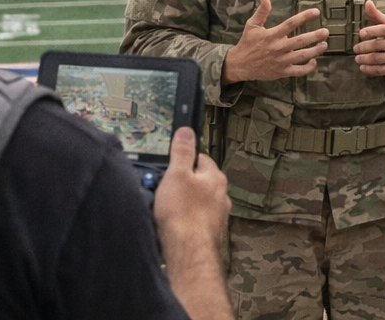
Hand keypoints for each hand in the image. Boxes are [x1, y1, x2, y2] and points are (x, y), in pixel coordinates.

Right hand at [155, 127, 233, 319]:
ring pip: (197, 204)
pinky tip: (171, 227)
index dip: (184, 161)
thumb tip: (187, 131)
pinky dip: (184, 222)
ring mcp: (217, 217)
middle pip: (199, 183)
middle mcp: (221, 196)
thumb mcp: (177, 174)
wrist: (188, 253)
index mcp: (215, 178)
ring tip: (164, 210)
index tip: (171, 166)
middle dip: (182, 185)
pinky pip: (194, 222)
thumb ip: (182, 152)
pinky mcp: (209, 234)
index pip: (201, 159)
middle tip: (163, 190)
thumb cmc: (183, 213)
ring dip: (182, 205)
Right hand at [222, 0, 328, 84]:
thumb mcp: (252, 25)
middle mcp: (278, 48)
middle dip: (315, 36)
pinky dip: (308, 67)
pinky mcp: (282, 72)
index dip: (304, 17)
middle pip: (300, 41)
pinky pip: (298, 71)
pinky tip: (314, 61)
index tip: (316, 12)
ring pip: (302, 56)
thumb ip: (261, 11)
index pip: (290, 24)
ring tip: (324, 44)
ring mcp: (281, 61)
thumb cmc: (247, 43)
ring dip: (315, 50)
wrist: (240, 65)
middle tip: (326, 31)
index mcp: (271, 35)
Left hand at [354, 0, 384, 77]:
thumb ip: (376, 15)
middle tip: (355, 48)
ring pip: (377, 58)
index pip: (383, 30)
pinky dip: (369, 69)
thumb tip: (367, 3)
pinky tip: (363, 67)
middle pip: (378, 45)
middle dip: (364, 47)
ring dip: (364, 59)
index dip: (371, 31)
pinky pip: (380, 70)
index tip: (361, 33)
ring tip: (357, 58)